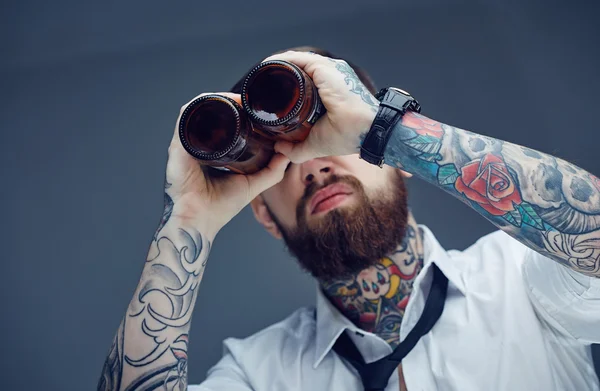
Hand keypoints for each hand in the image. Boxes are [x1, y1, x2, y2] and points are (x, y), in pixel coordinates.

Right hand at [164, 93, 289, 237]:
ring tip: (238, 98)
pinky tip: (218, 101)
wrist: (199, 220)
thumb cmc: (220, 207)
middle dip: (231, 102)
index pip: (224, 125)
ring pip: (200, 109)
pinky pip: (185, 116)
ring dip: (218, 99)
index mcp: (212, 152)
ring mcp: (186, 143)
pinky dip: (201, 104)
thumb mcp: (252, 184)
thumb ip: (271, 172)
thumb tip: (287, 155)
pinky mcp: (178, 144)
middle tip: (249, 100)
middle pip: (212, 114)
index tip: (255, 108)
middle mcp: (197, 145)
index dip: (239, 112)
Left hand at [262, 51, 379, 162]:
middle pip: (296, 70)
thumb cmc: (349, 136)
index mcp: (329, 90)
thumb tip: (278, 148)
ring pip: (294, 63)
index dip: (284, 86)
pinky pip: (296, 60)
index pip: (302, 81)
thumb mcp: (316, 145)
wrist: (366, 131)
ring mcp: (327, 70)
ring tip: (258, 76)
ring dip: (275, 67)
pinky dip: (279, 62)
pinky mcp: (323, 68)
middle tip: (258, 88)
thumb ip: (297, 149)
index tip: (266, 94)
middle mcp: (329, 76)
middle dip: (276, 76)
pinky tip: (266, 67)